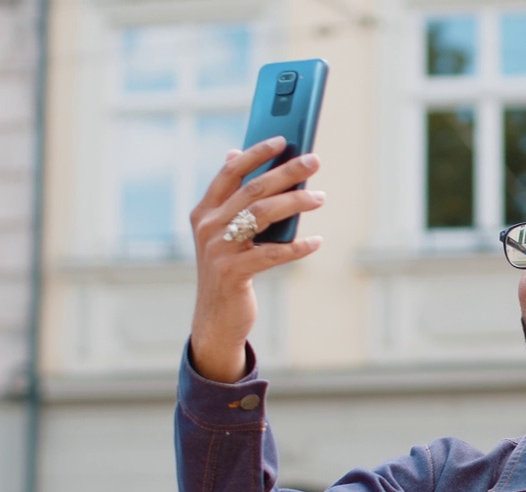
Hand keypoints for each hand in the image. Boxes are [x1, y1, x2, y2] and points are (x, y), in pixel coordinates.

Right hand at [188, 137, 325, 382]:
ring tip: (320, 197)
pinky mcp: (233, 272)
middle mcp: (208, 226)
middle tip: (314, 161)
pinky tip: (316, 241)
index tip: (283, 140)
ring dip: (296, 202)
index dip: (256, 154)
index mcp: (204, 211)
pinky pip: (273, 253)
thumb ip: (230, 197)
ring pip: (263, 214)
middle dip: (286, 172)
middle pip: (253, 189)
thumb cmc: (228, 268)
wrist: (215, 317)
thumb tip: (234, 152)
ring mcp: (219, 249)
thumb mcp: (223, 232)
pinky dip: (298, 246)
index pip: (229, 172)